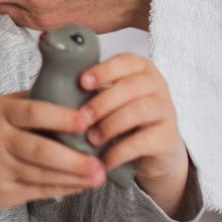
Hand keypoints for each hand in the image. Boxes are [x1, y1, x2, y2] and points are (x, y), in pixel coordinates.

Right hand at [0, 92, 105, 214]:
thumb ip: (26, 104)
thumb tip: (70, 93)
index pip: (33, 111)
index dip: (62, 116)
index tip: (88, 119)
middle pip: (40, 149)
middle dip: (73, 158)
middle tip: (101, 162)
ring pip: (43, 174)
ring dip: (73, 177)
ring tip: (99, 176)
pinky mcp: (2, 193)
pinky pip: (38, 190)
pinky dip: (61, 188)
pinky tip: (80, 186)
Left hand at [76, 54, 191, 215]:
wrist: (155, 150)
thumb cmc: (123, 117)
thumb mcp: (110, 98)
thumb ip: (92, 89)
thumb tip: (53, 84)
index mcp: (141, 68)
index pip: (126, 61)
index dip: (104, 70)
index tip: (82, 82)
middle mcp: (157, 85)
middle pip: (131, 87)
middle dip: (103, 102)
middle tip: (82, 117)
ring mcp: (166, 110)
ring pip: (139, 111)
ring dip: (111, 125)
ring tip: (92, 139)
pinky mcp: (167, 137)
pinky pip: (143, 141)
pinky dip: (119, 152)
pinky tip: (104, 160)